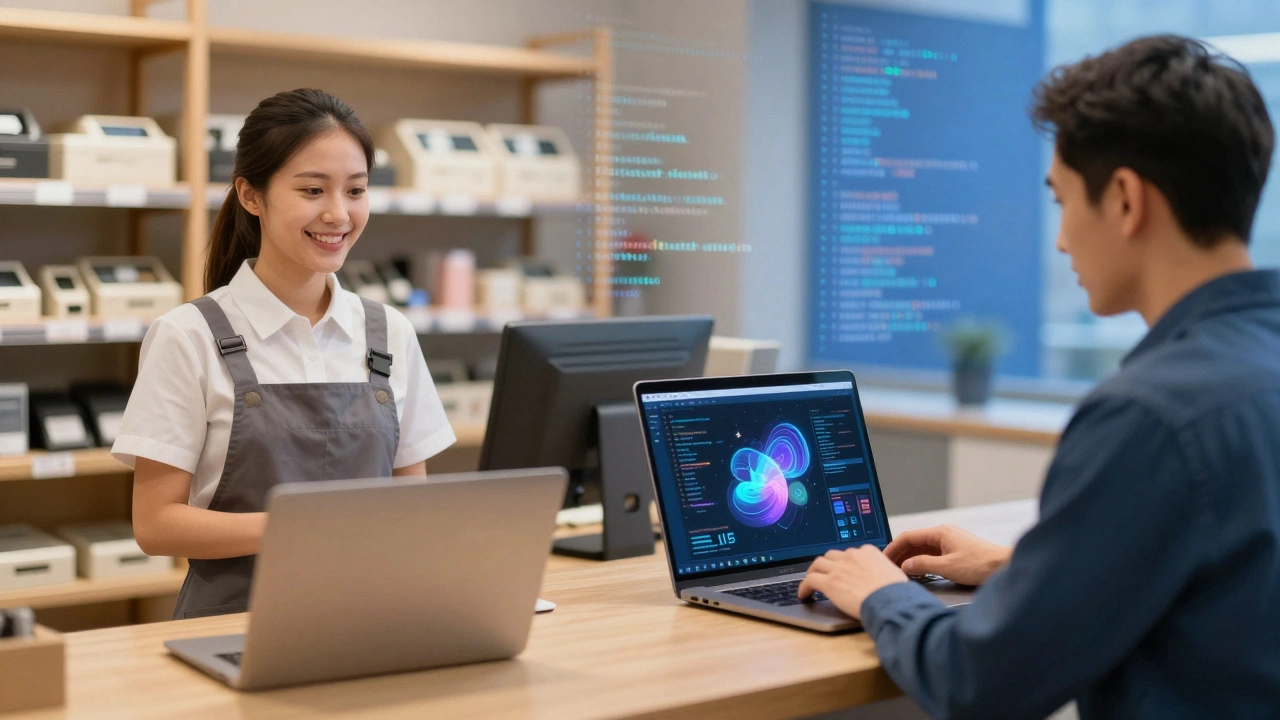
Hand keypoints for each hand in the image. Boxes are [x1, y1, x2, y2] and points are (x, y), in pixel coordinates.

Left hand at [797, 546, 908, 619]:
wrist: (891, 601)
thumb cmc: (897, 593)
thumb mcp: (895, 575)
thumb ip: (884, 572)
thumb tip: (884, 579)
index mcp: (868, 552)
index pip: (851, 553)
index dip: (845, 562)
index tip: (843, 568)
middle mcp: (852, 556)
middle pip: (832, 555)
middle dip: (828, 564)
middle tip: (826, 573)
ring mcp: (839, 568)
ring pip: (818, 563)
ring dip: (814, 571)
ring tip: (812, 581)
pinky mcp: (830, 582)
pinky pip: (810, 580)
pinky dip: (804, 586)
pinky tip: (804, 594)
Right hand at [883, 524, 1011, 586]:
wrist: (1005, 566)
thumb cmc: (981, 564)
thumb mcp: (947, 567)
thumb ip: (923, 565)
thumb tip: (906, 565)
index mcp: (940, 533)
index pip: (908, 537)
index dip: (893, 547)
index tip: (883, 557)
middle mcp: (944, 534)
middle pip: (915, 542)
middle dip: (900, 554)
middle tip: (888, 566)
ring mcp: (950, 542)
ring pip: (923, 549)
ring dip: (911, 559)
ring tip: (901, 571)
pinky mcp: (956, 551)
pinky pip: (933, 554)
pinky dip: (923, 562)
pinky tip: (919, 572)